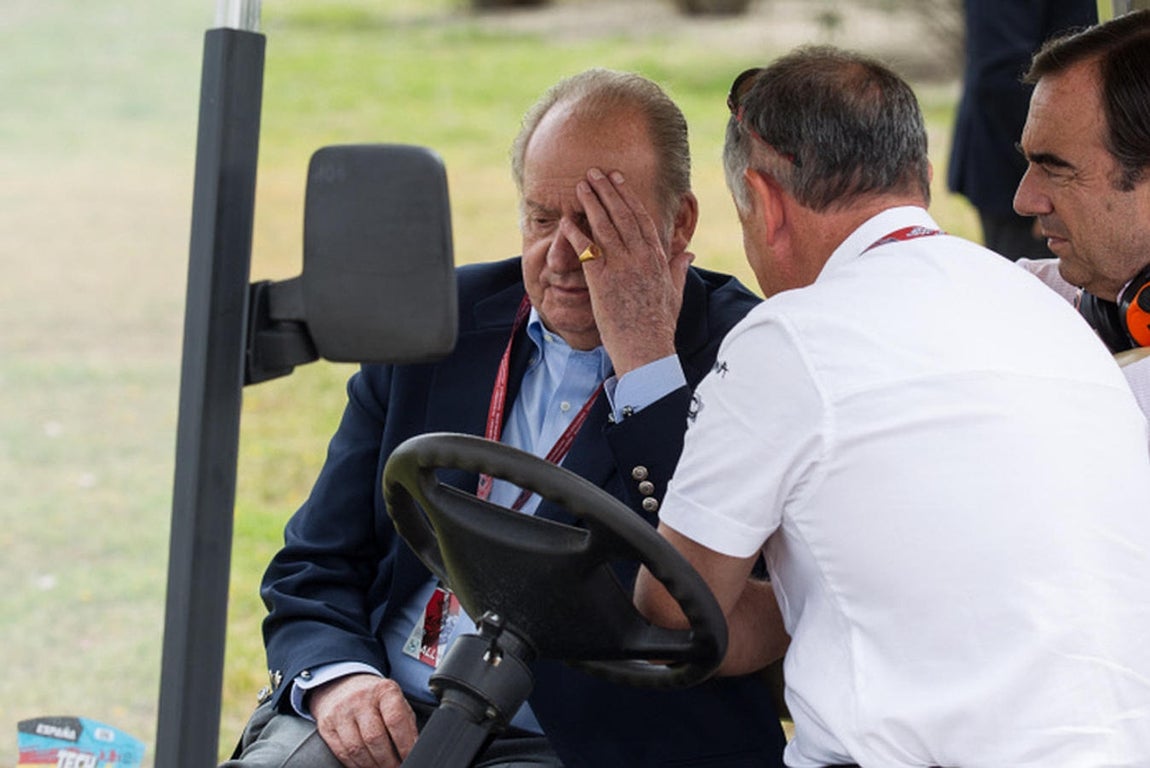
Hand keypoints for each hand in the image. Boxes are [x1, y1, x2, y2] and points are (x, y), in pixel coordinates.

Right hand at [309, 674, 417, 767]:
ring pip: (357, 749)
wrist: (342, 686)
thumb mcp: (395, 701)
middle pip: (375, 738)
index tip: (409, 756)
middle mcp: (360, 699)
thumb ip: (406, 723)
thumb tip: (414, 748)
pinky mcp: (326, 725)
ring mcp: (341, 712)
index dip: (404, 744)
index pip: (395, 720)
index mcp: (384, 690)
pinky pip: (342, 752)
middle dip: (388, 760)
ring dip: (372, 765)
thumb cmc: (375, 699)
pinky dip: (356, 765)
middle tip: (395, 767)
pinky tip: (366, 765)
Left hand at [563, 168, 693, 374]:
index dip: (628, 196)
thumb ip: (678, 268)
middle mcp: (640, 257)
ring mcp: (621, 267)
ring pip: (604, 226)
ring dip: (591, 203)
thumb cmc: (660, 324)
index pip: (642, 218)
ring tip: (581, 186)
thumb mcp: (675, 292)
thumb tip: (687, 253)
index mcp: (658, 257)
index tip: (618, 180)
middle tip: (595, 173)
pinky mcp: (602, 280)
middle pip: (622, 214)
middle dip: (608, 190)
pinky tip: (566, 220)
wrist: (646, 349)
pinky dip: (576, 233)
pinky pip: (586, 250)